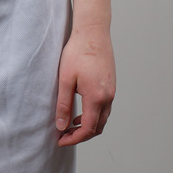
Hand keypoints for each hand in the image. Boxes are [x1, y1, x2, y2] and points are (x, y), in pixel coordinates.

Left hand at [55, 28, 114, 146]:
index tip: (60, 140)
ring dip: (88, 126)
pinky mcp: (111, 84)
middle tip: (64, 135)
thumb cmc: (77, 52)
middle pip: (97, 127)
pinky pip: (105, 108)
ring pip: (102, 118)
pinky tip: (80, 110)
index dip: (74, 138)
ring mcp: (112, 91)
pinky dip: (94, 115)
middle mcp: (108, 97)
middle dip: (81, 135)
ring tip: (69, 124)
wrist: (93, 32)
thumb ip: (63, 104)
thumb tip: (61, 125)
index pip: (88, 129)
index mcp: (97, 97)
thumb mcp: (65, 79)